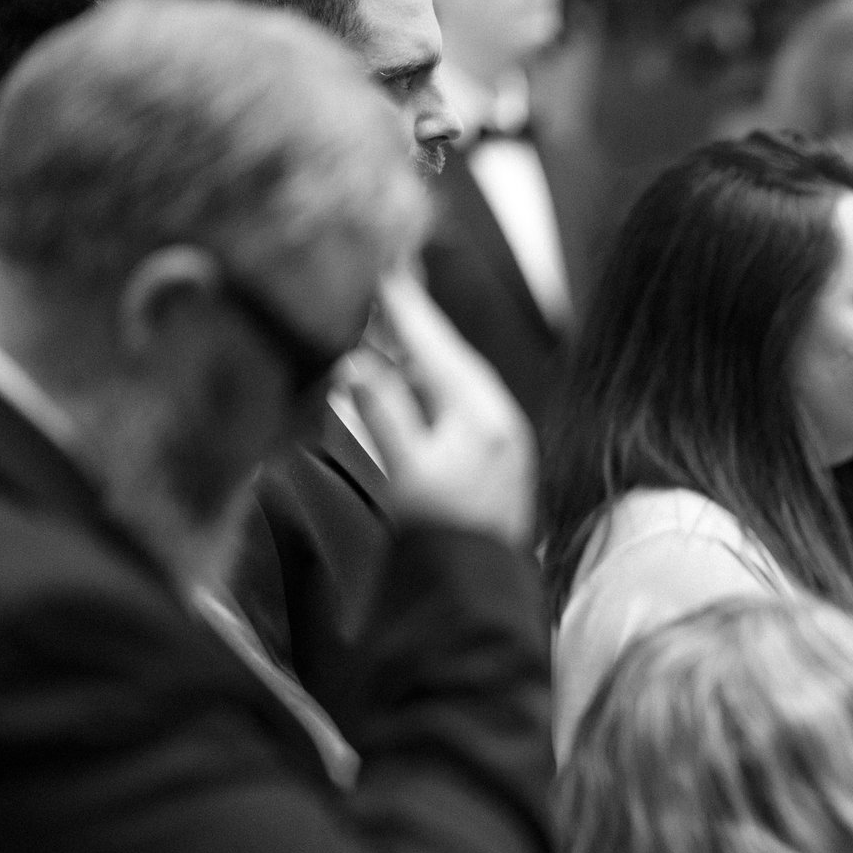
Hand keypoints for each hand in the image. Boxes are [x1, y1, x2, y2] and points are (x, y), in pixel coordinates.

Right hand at [353, 271, 535, 547]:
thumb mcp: (408, 469)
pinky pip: (452, 402)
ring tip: (382, 316)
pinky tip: (403, 374)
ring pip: (448, 376)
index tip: (383, 260)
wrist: (477, 592)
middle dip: (410, 318)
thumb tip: (355, 362)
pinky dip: (424, 381)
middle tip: (382, 275)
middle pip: (444, 352)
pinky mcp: (489, 456)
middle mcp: (495, 415)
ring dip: (414, 348)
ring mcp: (496, 435)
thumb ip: (383, 410)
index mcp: (479, 410)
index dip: (404, 302)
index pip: (434, 341)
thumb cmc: (442, 534)